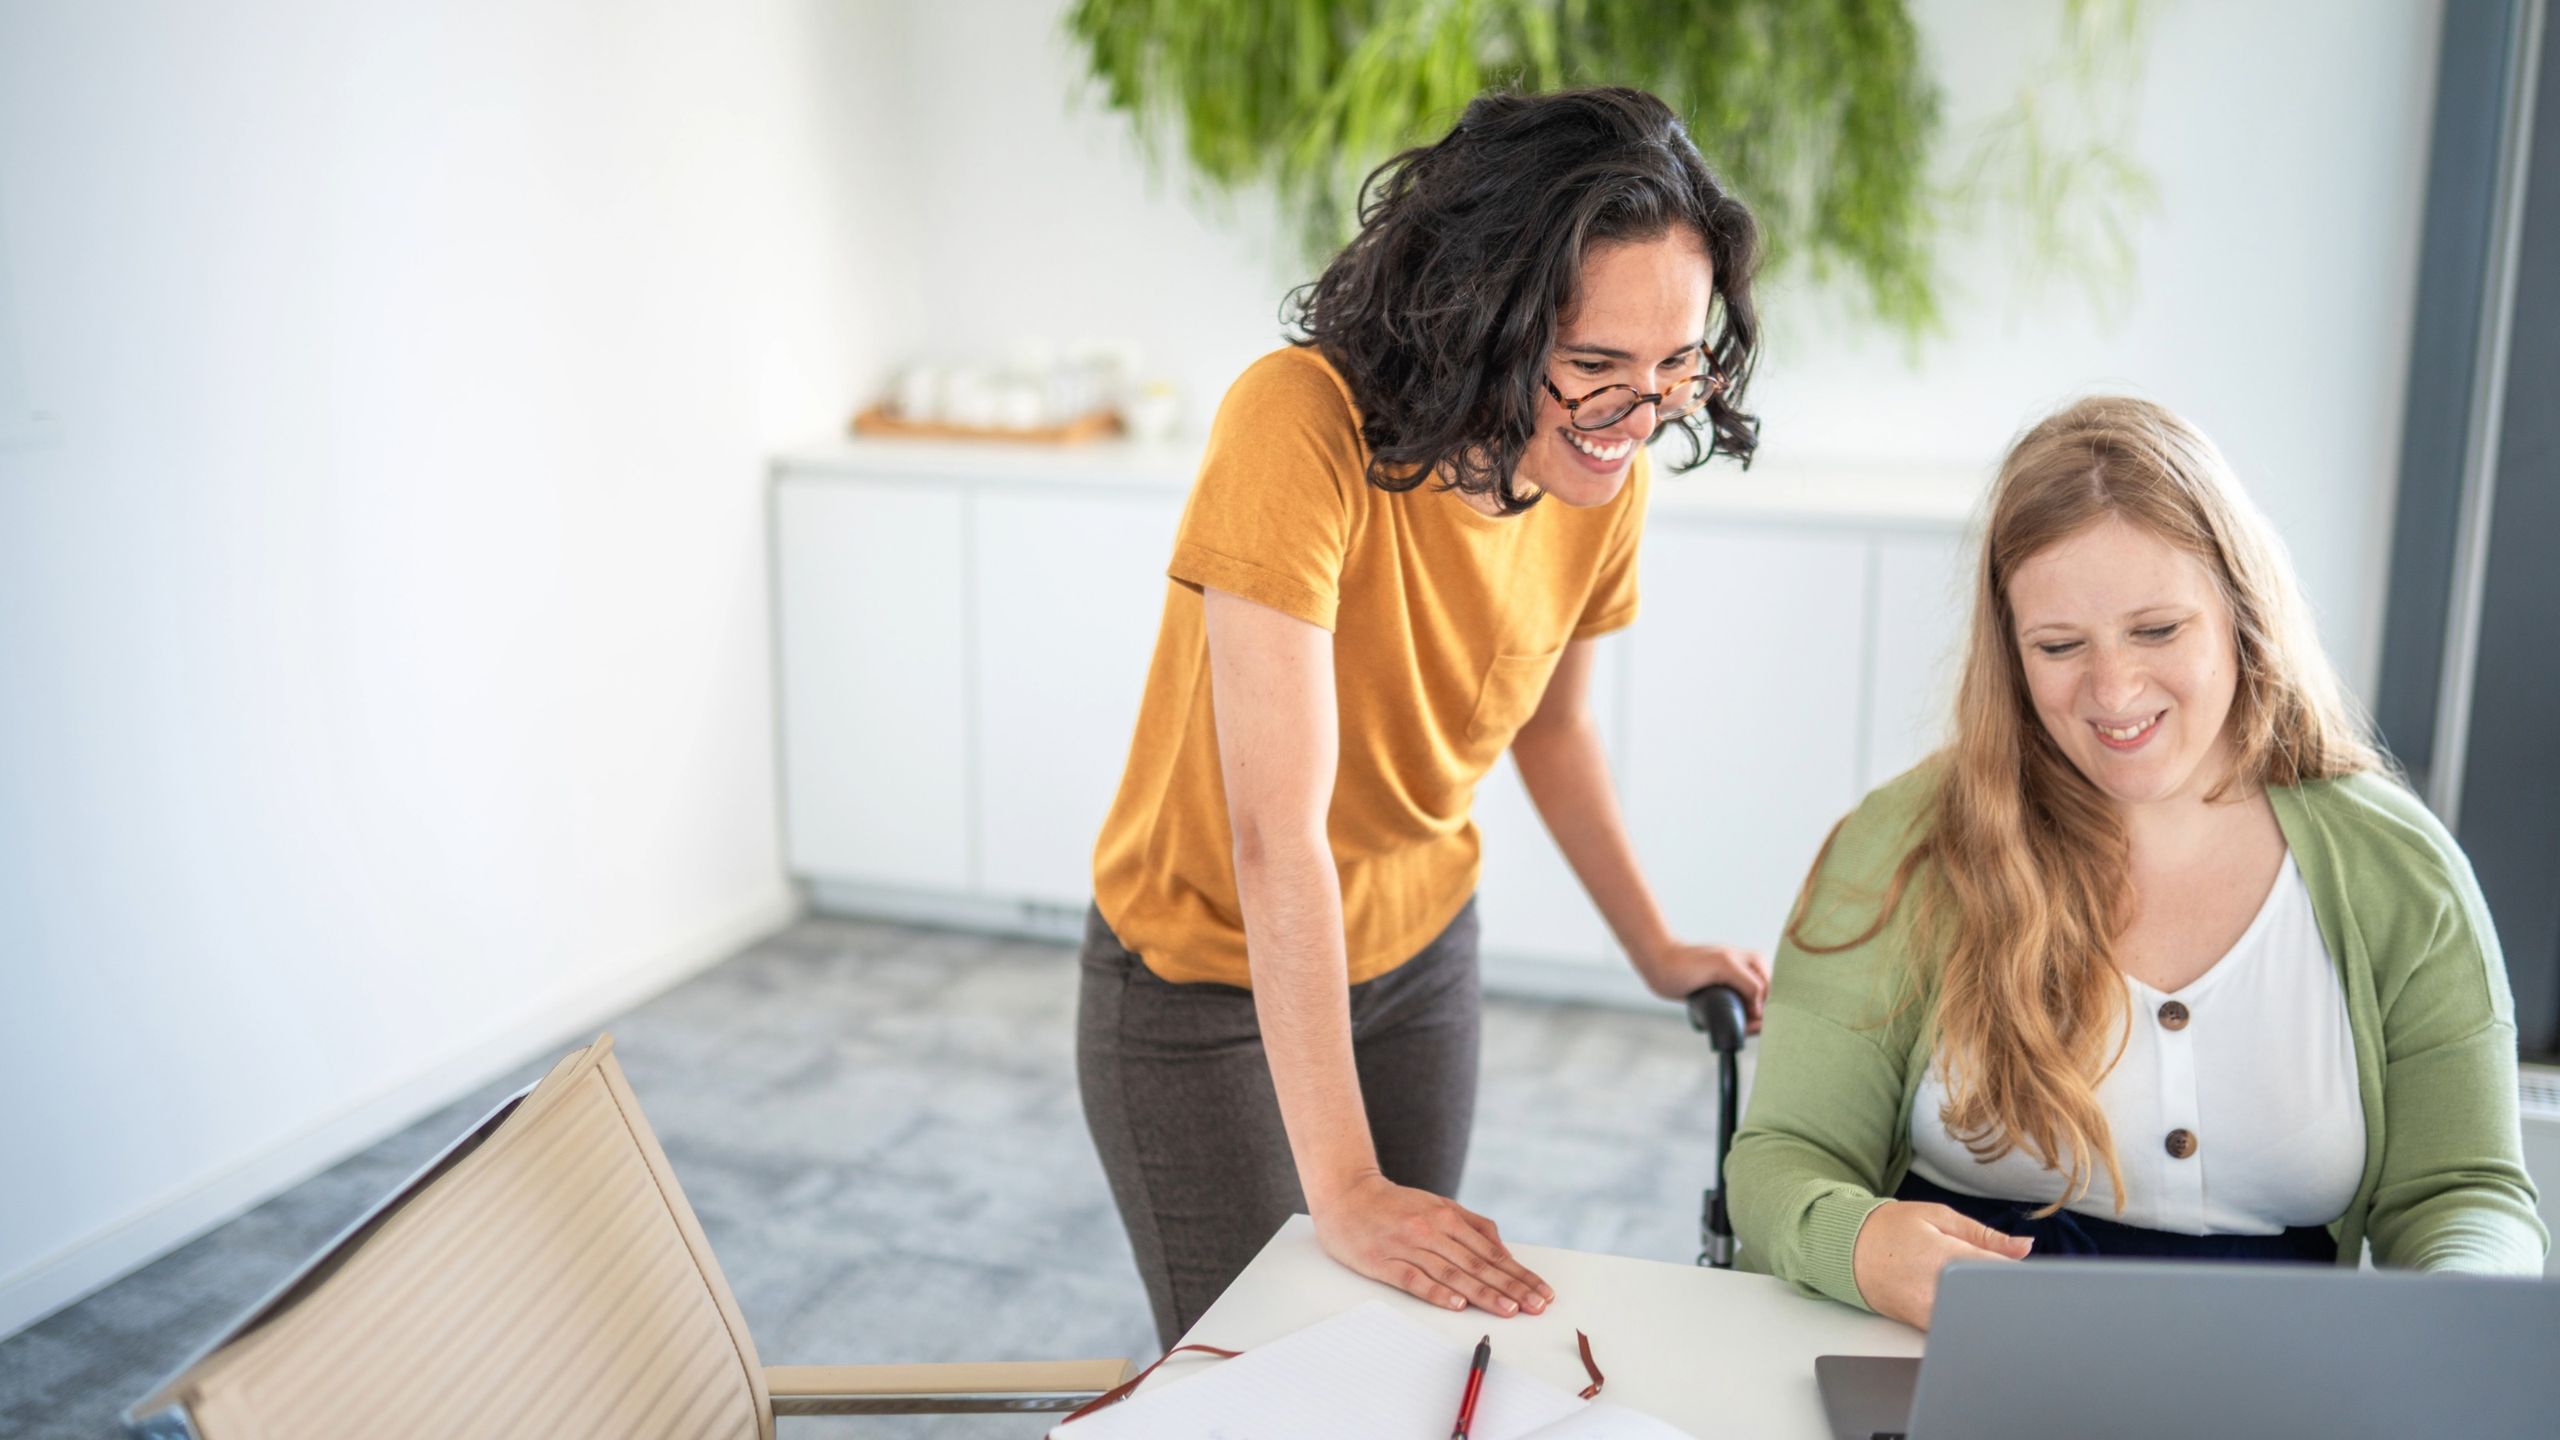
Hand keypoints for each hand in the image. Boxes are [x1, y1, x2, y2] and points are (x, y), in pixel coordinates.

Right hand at [1309, 1171, 1553, 1318]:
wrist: (1346, 1195)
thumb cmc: (1394, 1204)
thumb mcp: (1437, 1205)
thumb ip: (1472, 1226)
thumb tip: (1503, 1252)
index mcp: (1446, 1217)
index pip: (1491, 1253)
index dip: (1519, 1274)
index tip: (1541, 1292)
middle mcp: (1431, 1231)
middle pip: (1477, 1265)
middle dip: (1511, 1288)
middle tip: (1536, 1306)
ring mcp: (1408, 1247)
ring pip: (1452, 1274)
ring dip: (1482, 1293)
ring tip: (1508, 1309)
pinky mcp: (1385, 1262)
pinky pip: (1415, 1280)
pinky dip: (1437, 1293)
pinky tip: (1457, 1305)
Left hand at [1636, 939, 1770, 1024]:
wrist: (1660, 967)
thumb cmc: (1688, 963)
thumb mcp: (1723, 966)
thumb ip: (1749, 984)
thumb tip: (1762, 1009)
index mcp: (1757, 962)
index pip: (1776, 992)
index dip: (1769, 1011)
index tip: (1754, 1024)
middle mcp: (1752, 974)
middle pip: (1767, 1005)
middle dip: (1759, 1021)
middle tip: (1744, 1029)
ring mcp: (1739, 987)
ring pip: (1755, 1014)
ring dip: (1749, 1025)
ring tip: (1737, 1029)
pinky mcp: (1727, 999)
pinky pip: (1742, 1017)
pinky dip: (1740, 1025)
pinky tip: (1733, 1028)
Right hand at [1850, 1200, 2032, 1328]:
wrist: (1846, 1249)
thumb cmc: (1890, 1228)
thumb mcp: (1938, 1217)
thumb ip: (1984, 1234)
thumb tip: (2024, 1247)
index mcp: (1944, 1256)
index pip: (1998, 1271)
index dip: (2018, 1272)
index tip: (2024, 1271)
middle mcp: (1935, 1290)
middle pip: (1990, 1300)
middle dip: (2003, 1291)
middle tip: (2000, 1278)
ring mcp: (1927, 1312)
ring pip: (1975, 1318)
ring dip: (1984, 1305)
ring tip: (1973, 1286)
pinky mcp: (1920, 1327)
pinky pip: (1956, 1326)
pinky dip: (1966, 1315)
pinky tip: (1957, 1299)